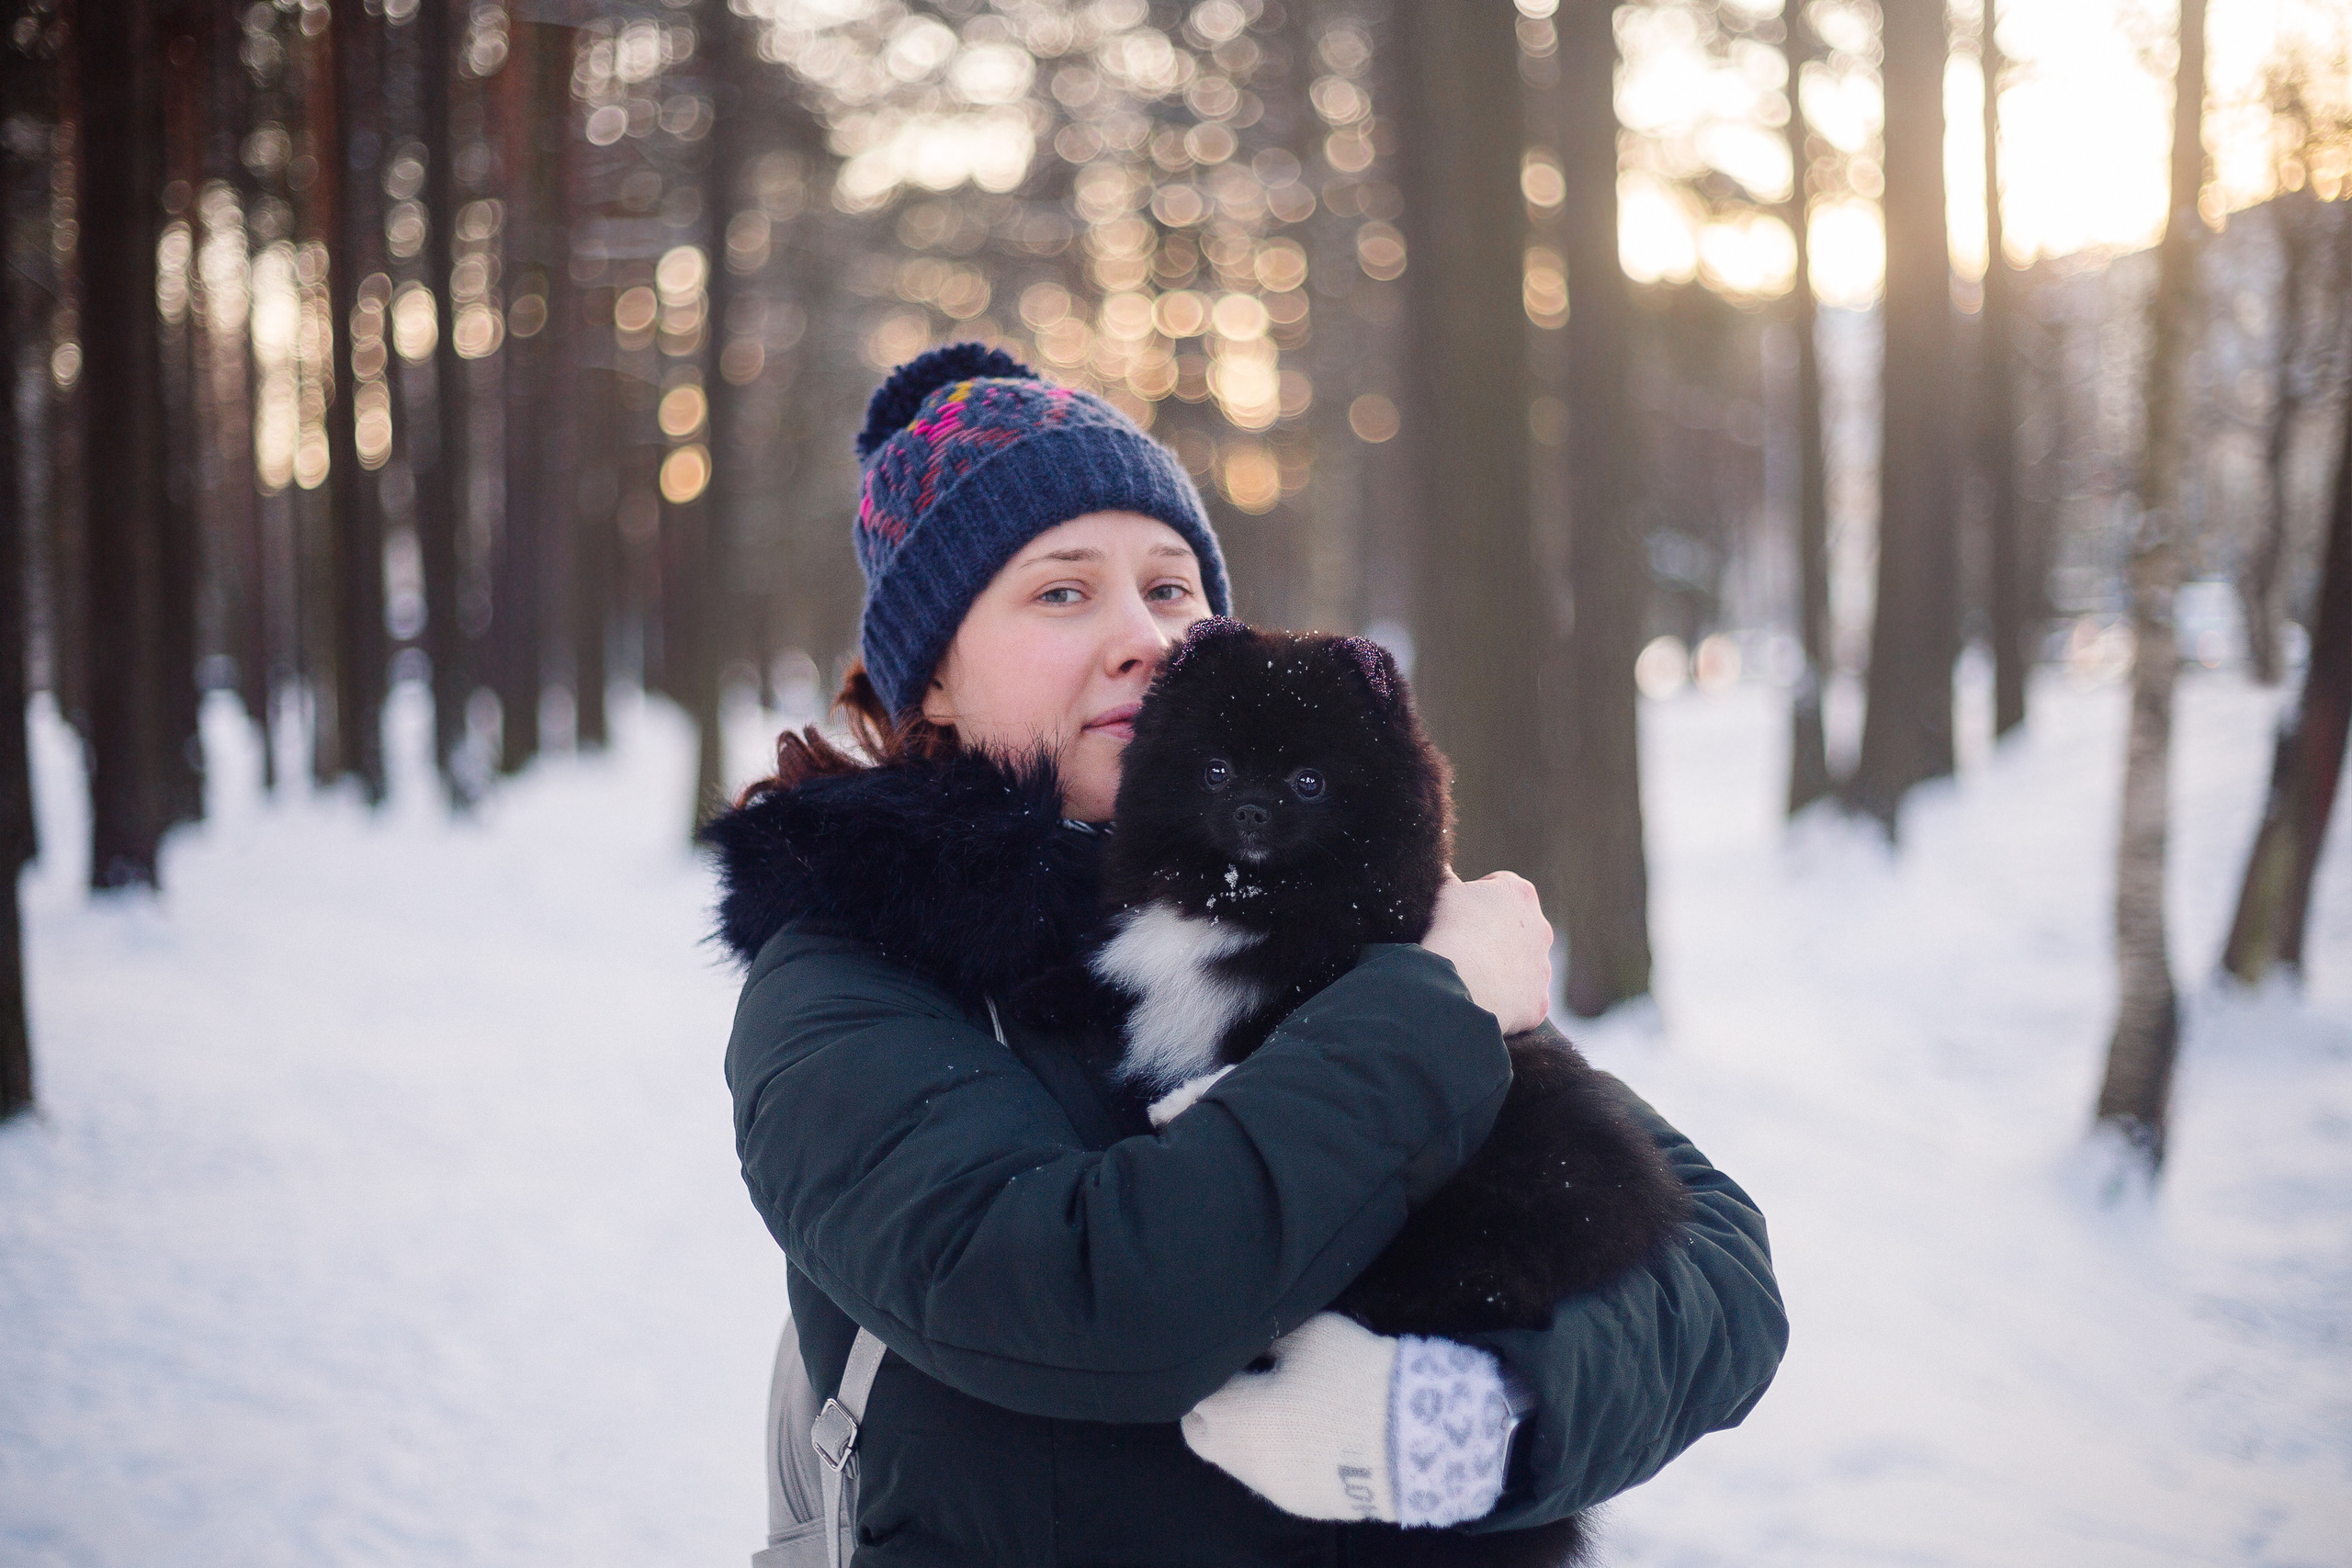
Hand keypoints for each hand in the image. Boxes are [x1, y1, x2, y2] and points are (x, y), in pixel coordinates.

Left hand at [1181, 1313, 1400, 1521]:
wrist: (1409, 1440)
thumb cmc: (1350, 1378)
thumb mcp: (1307, 1333)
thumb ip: (1266, 1336)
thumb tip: (1249, 1339)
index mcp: (1231, 1416)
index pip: (1190, 1393)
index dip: (1207, 1369)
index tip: (1233, 1354)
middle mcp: (1241, 1460)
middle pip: (1202, 1433)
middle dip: (1214, 1406)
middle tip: (1244, 1379)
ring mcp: (1272, 1489)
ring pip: (1237, 1460)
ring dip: (1246, 1433)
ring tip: (1282, 1404)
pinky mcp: (1302, 1505)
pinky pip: (1272, 1477)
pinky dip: (1277, 1455)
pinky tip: (1308, 1435)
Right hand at [1419, 870, 1552, 1033]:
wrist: (1461, 981)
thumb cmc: (1451, 929)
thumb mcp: (1444, 892)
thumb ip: (1448, 878)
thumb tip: (1443, 869)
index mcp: (1520, 894)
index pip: (1502, 887)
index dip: (1480, 897)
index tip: (1462, 911)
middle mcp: (1541, 929)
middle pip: (1519, 928)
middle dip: (1498, 934)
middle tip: (1467, 945)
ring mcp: (1542, 968)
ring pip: (1524, 966)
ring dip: (1505, 969)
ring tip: (1473, 976)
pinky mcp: (1539, 1002)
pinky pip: (1523, 1001)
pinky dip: (1507, 1002)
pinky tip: (1483, 1001)